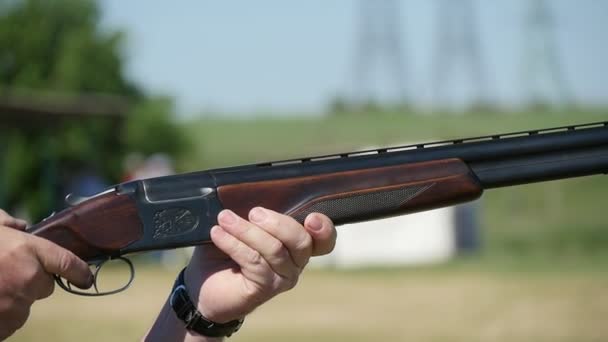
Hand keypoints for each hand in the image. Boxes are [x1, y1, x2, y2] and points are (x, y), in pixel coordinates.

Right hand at [0, 209, 92, 339]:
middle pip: (45, 286)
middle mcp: (27, 278)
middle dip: (32, 280)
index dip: (79, 272)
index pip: (67, 263)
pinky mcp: (2, 324)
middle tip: (6, 273)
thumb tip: (22, 226)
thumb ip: (8, 224)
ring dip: (14, 299)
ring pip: (26, 305)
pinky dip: (0, 315)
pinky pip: (9, 321)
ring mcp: (14, 304)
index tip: (86, 278)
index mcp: (28, 251)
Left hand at [185, 208, 336, 322]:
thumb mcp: (243, 225)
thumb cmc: (225, 250)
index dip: (324, 228)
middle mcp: (296, 262)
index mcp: (297, 244)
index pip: (324, 239)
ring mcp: (282, 277)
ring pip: (275, 250)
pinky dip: (234, 243)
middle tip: (253, 213)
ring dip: (247, 230)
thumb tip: (249, 191)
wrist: (203, 284)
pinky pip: (254, 261)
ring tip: (224, 219)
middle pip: (301, 240)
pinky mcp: (265, 289)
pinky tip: (218, 234)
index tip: (311, 218)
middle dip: (277, 223)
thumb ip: (256, 213)